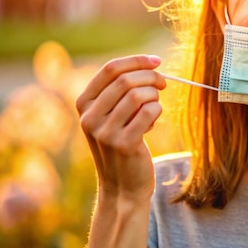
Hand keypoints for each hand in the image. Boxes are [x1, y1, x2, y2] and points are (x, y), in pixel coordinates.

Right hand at [75, 55, 165, 202]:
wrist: (123, 186)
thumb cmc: (124, 142)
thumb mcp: (113, 115)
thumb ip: (122, 91)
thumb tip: (151, 64)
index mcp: (84, 103)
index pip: (110, 69)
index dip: (137, 61)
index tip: (157, 61)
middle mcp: (89, 117)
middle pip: (125, 80)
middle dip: (151, 77)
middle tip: (163, 84)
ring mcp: (104, 132)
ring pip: (137, 95)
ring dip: (154, 95)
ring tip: (156, 105)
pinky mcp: (122, 144)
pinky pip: (148, 112)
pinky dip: (158, 111)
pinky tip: (154, 122)